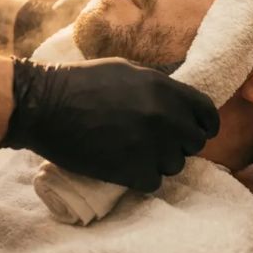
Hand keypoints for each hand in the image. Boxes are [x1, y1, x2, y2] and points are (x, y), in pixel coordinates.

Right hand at [0, 57, 218, 191]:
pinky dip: (142, 178)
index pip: (206, 112)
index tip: (200, 131)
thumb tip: (177, 101)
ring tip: (136, 154)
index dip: (205, 124)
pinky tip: (126, 168)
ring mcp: (150, 146)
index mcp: (165, 89)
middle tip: (159, 144)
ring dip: (160, 162)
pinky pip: (155, 182)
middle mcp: (164, 117)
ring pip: (176, 165)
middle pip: (195, 143)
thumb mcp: (127, 71)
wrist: (46, 105)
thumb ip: (158, 87)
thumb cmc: (81, 82)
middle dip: (180, 144)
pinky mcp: (132, 171)